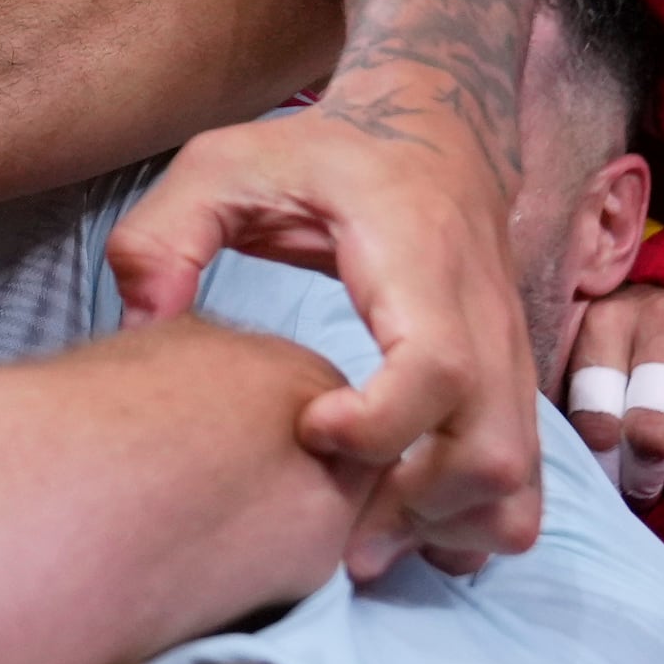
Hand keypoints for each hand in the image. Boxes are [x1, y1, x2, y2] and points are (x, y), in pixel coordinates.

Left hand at [108, 101, 542, 570]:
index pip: (438, 367)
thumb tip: (140, 327)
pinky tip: (405, 515)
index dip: (378, 426)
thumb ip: (164, 236)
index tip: (310, 429)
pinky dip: (473, 520)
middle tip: (333, 520)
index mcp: (419, 258)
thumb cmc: (325, 156)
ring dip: (444, 526)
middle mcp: (483, 315)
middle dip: (410, 510)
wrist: (433, 131)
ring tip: (365, 531)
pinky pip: (524, 480)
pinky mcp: (512, 383)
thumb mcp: (225, 164)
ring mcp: (509, 356)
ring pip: (516, 479)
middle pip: (490, 450)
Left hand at [557, 284, 663, 499]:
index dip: (606, 470)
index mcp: (604, 321)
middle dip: (648, 474)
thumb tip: (548, 472)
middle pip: (655, 432)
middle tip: (646, 484)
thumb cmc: (617, 359)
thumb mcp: (574, 371)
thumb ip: (560, 411)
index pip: (600, 423)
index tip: (610, 482)